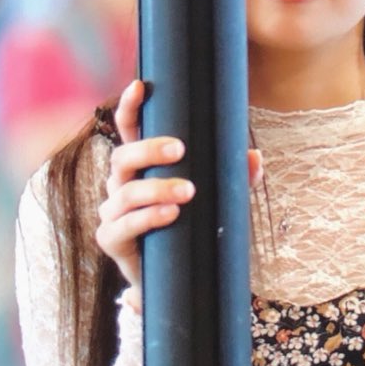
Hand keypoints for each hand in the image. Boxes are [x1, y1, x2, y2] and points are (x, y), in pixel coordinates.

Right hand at [96, 79, 262, 312]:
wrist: (175, 279)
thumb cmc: (191, 227)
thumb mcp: (216, 199)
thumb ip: (233, 178)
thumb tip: (253, 156)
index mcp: (140, 165)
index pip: (128, 129)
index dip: (129, 107)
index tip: (140, 86)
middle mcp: (120, 183)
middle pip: (122, 156)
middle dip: (148, 149)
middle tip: (180, 149)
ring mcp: (112, 212)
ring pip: (124, 192)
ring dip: (156, 188)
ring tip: (187, 192)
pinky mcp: (111, 240)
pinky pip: (123, 225)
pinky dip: (148, 218)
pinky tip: (170, 215)